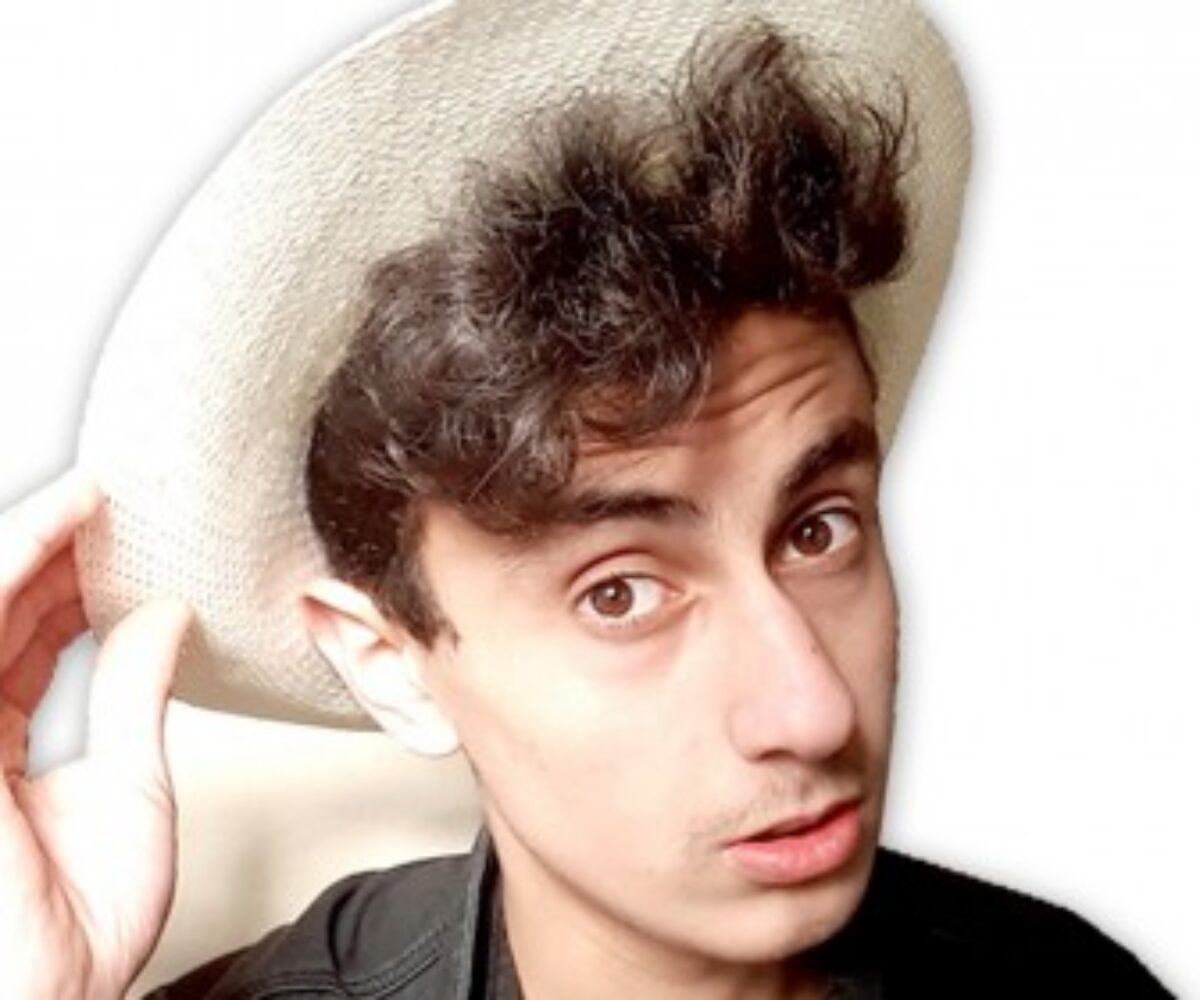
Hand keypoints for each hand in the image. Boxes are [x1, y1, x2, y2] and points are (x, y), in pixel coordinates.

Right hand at [0, 470, 191, 999]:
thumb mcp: (128, 791)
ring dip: (27, 545)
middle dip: (47, 557)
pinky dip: (11, 563)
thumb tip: (163, 618)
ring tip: (88, 499)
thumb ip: (134, 697)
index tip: (109, 536)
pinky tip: (55, 524)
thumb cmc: (72, 936)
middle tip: (107, 507)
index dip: (57, 584)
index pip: (16, 643)